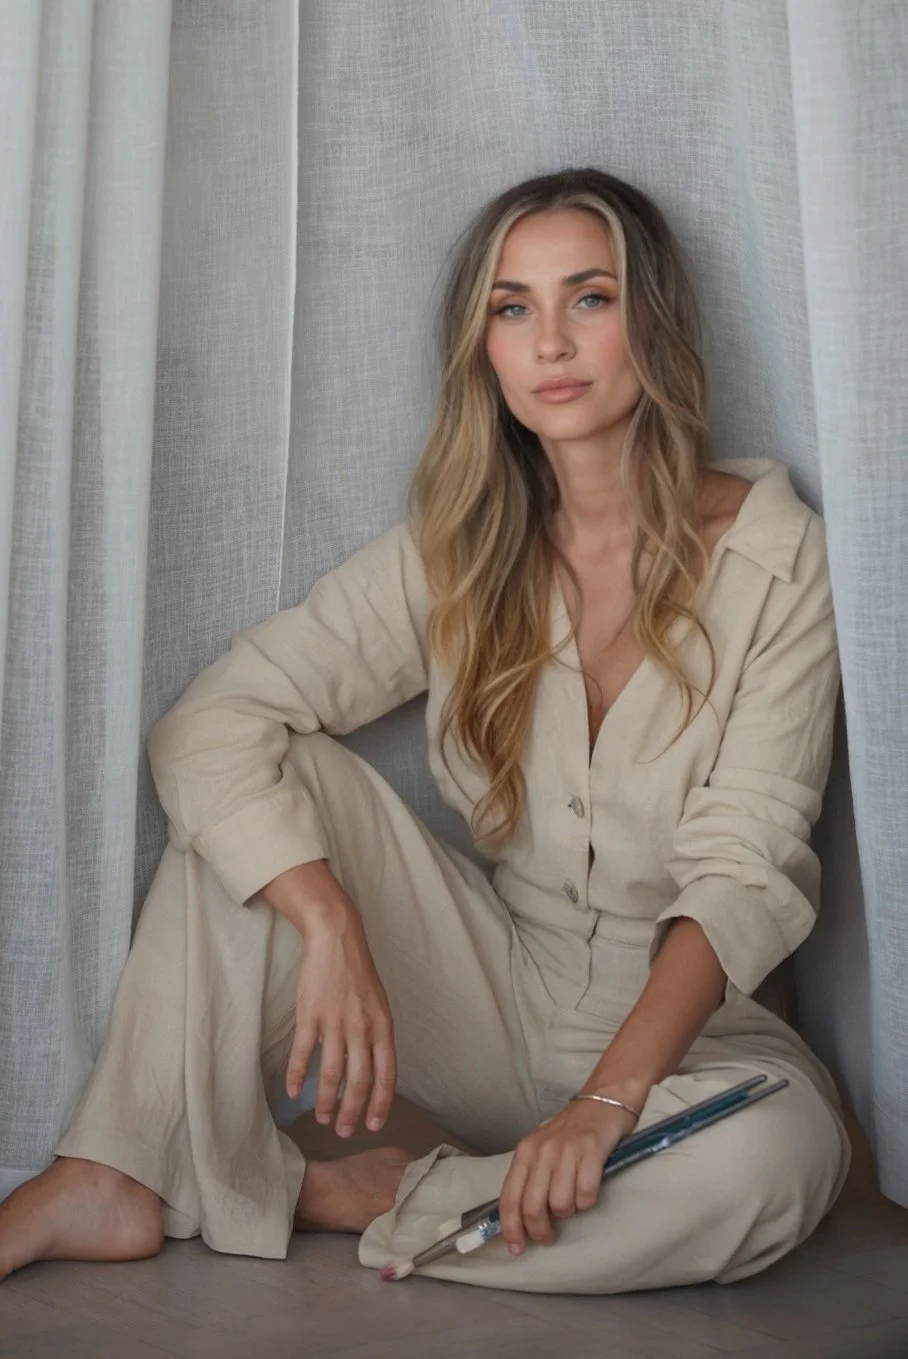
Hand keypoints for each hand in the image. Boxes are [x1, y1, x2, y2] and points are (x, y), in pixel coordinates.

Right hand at [277, 872, 396, 1139]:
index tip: (374, 1124)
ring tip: (323, 1118)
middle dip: (352, 1111)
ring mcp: (335, 1022)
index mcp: (383, 1025)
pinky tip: (294, 1091)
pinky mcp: (309, 1015)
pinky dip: (297, 1076)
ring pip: (331, 1073)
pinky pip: (303, 1054)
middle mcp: (361, 1027)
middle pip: (358, 1080)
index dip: (380, 1102)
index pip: (386, 1073)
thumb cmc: (358, 972)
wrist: (336, 937)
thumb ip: (377, 1035)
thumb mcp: (379, 1003)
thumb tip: (375, 1069)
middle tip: (345, 1131)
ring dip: (326, 1101)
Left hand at [498, 1098, 638, 1254]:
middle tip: (549, 1236)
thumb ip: (531, 1180)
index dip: (511, 1228)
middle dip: (541, 1230)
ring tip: (574, 1199)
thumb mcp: (542, 1151)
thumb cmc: (571, 1132)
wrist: (603, 1100)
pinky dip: (588, 1200)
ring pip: (560, 1204)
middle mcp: (542, 1151)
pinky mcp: (592, 1150)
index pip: (510, 1197)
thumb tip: (521, 1221)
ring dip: (569, 1211)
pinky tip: (589, 1188)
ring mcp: (567, 1150)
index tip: (516, 1249)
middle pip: (533, 1207)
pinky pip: (586, 1194)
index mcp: (525, 1152)